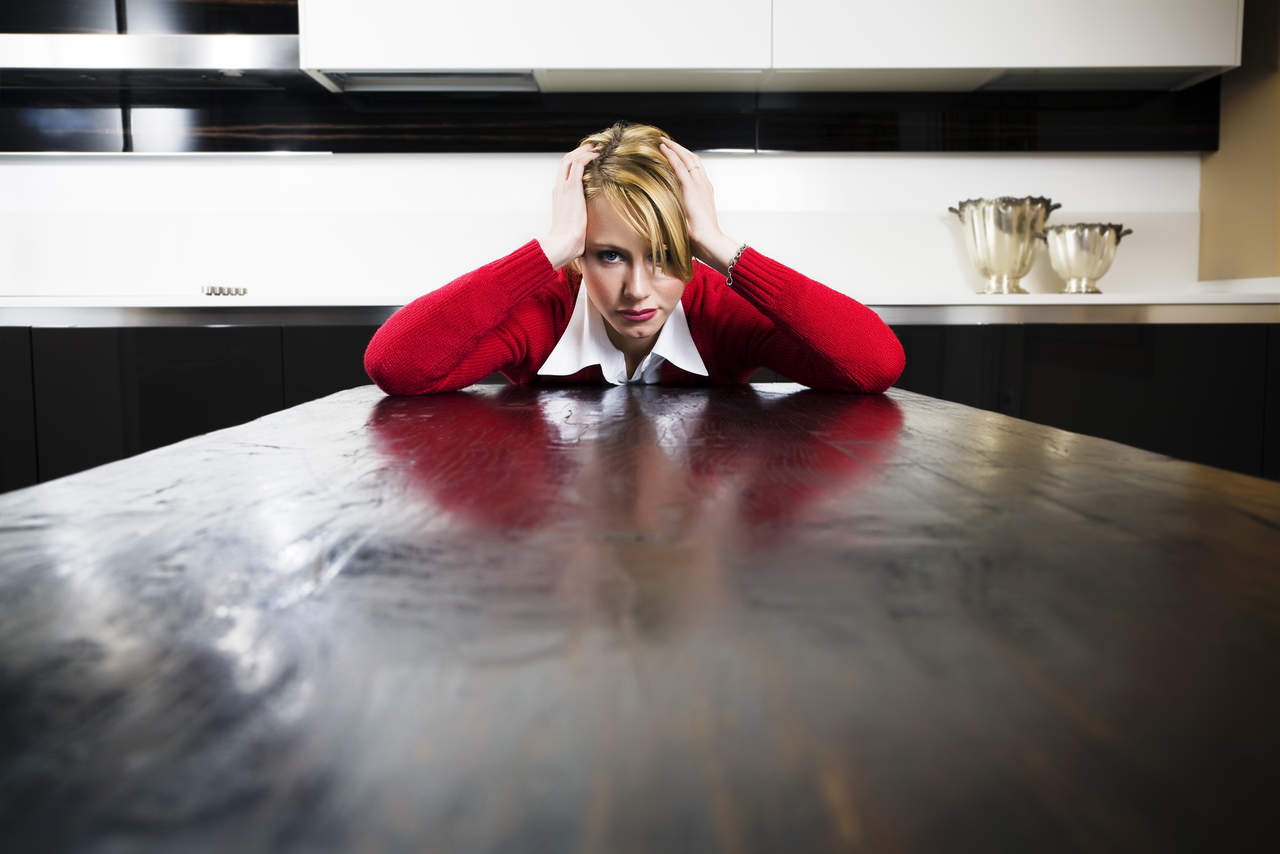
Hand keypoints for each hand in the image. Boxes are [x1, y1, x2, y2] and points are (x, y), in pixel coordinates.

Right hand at [538, 144, 598, 269]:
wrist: (563, 242)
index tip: (586, 157)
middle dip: (578, 152)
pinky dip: (587, 157)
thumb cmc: (568, 239)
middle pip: (565, 161)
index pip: (564, 172)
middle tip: (592, 147)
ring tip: (595, 148)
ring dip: (583, 151)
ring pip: (570, 159)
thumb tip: (585, 224)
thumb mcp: (573, 223)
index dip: (574, 161)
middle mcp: (558, 188)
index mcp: (558, 195)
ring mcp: (563, 187)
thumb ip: (578, 217)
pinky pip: (578, 165)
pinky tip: (596, 156)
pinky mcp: (571, 188)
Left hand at [659, 137, 741, 273]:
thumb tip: (663, 214)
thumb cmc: (698, 237)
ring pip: (687, 158)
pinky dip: (671, 155)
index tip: (674, 153)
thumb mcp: (688, 220)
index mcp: (705, 191)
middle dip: (680, 149)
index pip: (695, 168)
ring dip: (675, 148)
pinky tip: (663, 148)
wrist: (708, 241)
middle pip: (693, 159)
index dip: (685, 158)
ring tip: (663, 141)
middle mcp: (704, 184)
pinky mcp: (692, 187)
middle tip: (667, 142)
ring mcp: (699, 184)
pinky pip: (680, 166)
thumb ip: (679, 212)